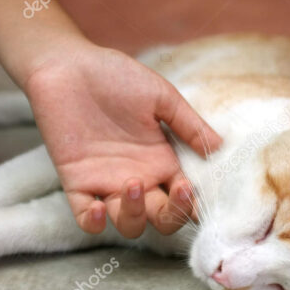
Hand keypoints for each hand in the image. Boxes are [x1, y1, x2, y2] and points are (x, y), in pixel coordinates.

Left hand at [24, 37, 222, 236]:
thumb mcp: (161, 96)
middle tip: (177, 189)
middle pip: (162, 219)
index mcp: (162, 161)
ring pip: (129, 224)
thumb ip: (189, 124)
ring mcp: (107, 184)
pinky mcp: (77, 183)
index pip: (184, 198)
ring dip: (135, 216)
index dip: (193, 205)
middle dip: (173, 215)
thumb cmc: (115, 75)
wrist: (68, 65)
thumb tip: (221, 147)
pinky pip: (85, 219)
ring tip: (132, 183)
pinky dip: (93, 223)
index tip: (199, 193)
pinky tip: (99, 206)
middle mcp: (139, 179)